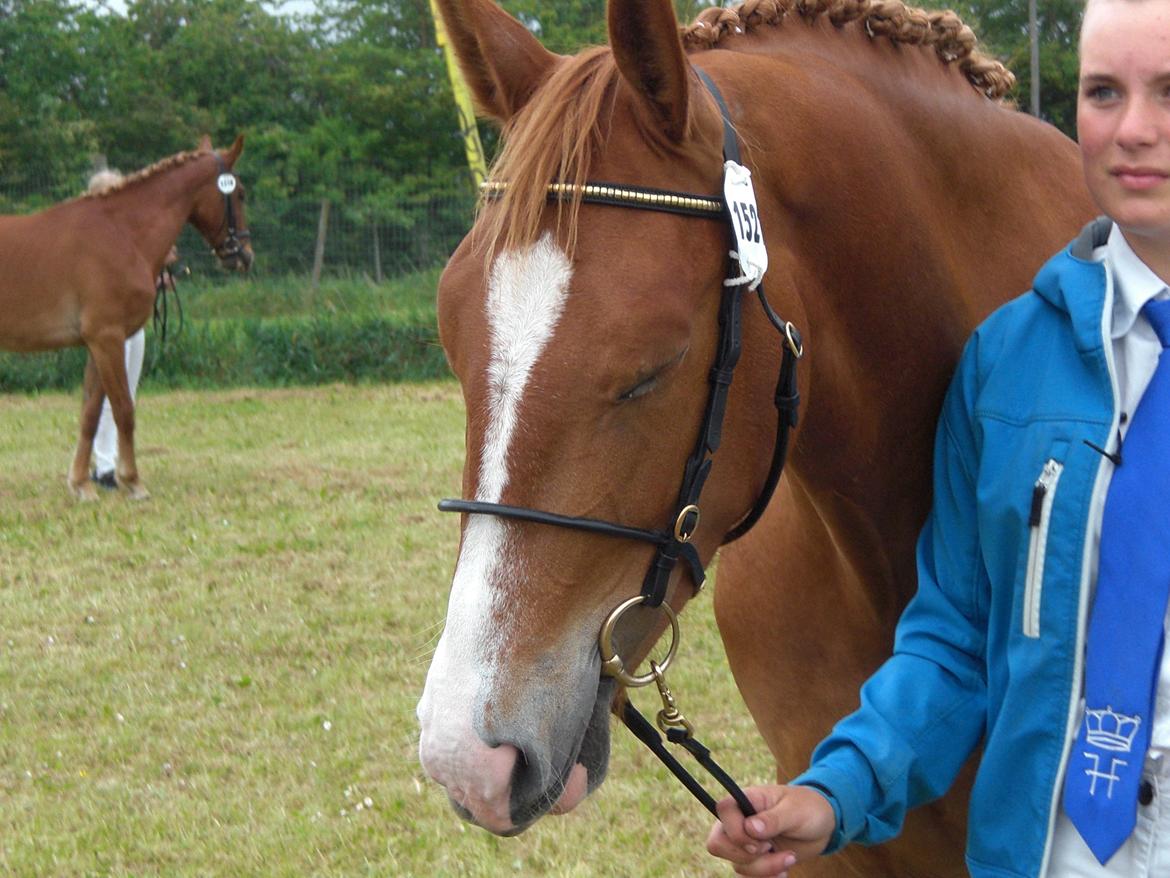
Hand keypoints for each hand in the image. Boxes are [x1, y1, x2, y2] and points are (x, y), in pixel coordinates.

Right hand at [706, 784, 834, 876]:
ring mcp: (746, 843)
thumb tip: (750, 828)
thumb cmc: (808, 808)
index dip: (736, 830)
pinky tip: (783, 872)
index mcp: (747, 800)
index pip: (724, 811)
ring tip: (789, 859)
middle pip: (719, 844)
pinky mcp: (755, 860)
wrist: (822, 826)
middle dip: (747, 856)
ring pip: (737, 865)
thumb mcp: (795, 810)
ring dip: (764, 869)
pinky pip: (747, 877)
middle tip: (770, 850)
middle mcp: (740, 821)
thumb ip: (773, 819)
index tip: (762, 841)